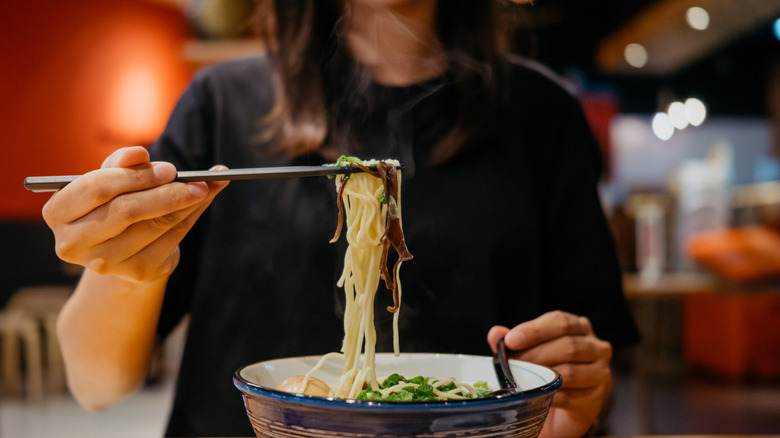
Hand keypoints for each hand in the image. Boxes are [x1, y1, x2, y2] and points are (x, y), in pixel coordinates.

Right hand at [42, 146, 229, 282]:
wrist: (124, 248)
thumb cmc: (113, 203)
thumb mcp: (111, 179)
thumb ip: (122, 163)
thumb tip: (138, 154)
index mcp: (58, 211)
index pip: (97, 188)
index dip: (135, 176)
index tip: (169, 168)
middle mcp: (73, 242)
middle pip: (126, 210)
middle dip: (165, 192)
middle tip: (194, 180)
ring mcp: (103, 262)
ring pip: (153, 225)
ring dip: (185, 204)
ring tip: (204, 188)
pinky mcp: (135, 272)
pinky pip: (170, 240)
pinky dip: (190, 218)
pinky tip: (202, 203)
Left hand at [488, 311, 612, 437]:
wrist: (567, 405)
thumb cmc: (549, 368)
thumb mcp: (531, 350)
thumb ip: (515, 341)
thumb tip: (495, 333)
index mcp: (579, 327)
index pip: (560, 321)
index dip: (534, 330)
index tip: (511, 340)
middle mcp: (596, 348)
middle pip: (568, 346)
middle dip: (534, 355)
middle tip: (511, 364)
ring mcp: (599, 374)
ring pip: (570, 372)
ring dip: (540, 376)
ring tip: (519, 379)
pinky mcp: (594, 400)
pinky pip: (570, 397)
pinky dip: (548, 396)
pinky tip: (534, 396)